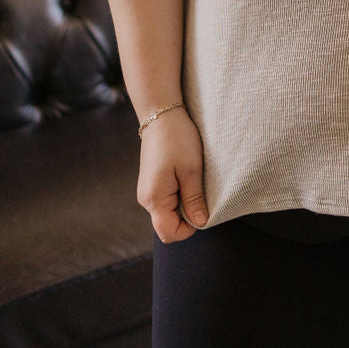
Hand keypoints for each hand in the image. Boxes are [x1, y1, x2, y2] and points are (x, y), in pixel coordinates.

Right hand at [137, 106, 208, 241]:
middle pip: (168, 224)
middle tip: (199, 191)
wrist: (161, 115)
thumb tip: (200, 223)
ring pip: (168, 212)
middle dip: (187, 216)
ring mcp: (147, 191)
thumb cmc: (177, 139)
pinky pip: (166, 201)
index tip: (202, 208)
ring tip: (192, 181)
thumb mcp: (191, 170)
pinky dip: (179, 196)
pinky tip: (186, 177)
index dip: (189, 228)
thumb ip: (194, 200)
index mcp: (154, 199)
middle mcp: (146, 199)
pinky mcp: (151, 183)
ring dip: (184, 204)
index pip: (169, 232)